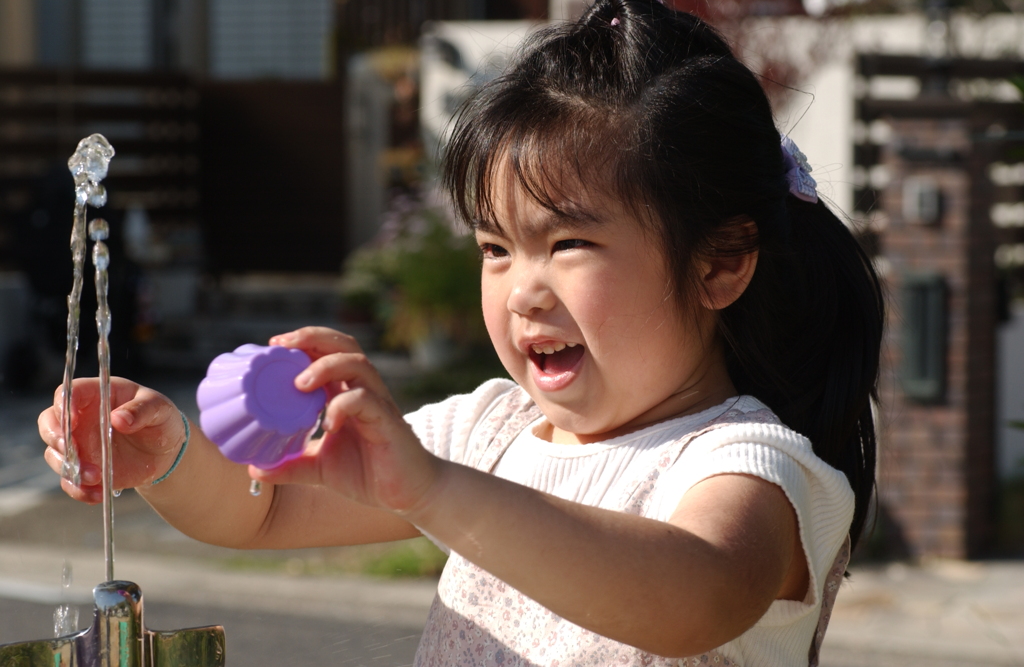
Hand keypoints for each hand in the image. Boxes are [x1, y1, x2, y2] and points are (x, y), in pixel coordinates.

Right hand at [39, 378, 187, 503]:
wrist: (166, 451)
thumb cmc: (161, 419)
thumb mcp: (160, 409)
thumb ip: (141, 410)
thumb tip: (119, 419)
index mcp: (98, 395)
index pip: (69, 393)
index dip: (64, 405)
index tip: (73, 421)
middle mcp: (81, 419)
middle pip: (50, 422)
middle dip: (55, 437)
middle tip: (70, 449)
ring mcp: (80, 445)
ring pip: (55, 455)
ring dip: (69, 468)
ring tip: (96, 476)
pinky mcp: (84, 469)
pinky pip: (70, 481)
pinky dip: (78, 490)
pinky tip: (97, 494)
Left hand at [255, 327, 441, 513]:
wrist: (409, 494)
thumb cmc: (369, 473)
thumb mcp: (320, 468)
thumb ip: (291, 464)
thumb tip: (255, 468)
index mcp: (347, 393)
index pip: (327, 352)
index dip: (303, 342)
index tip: (273, 346)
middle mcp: (364, 391)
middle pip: (344, 346)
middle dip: (312, 338)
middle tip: (281, 346)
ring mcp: (379, 404)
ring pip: (358, 365)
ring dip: (326, 367)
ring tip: (300, 384)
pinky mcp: (389, 423)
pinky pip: (367, 401)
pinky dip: (344, 405)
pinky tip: (328, 424)